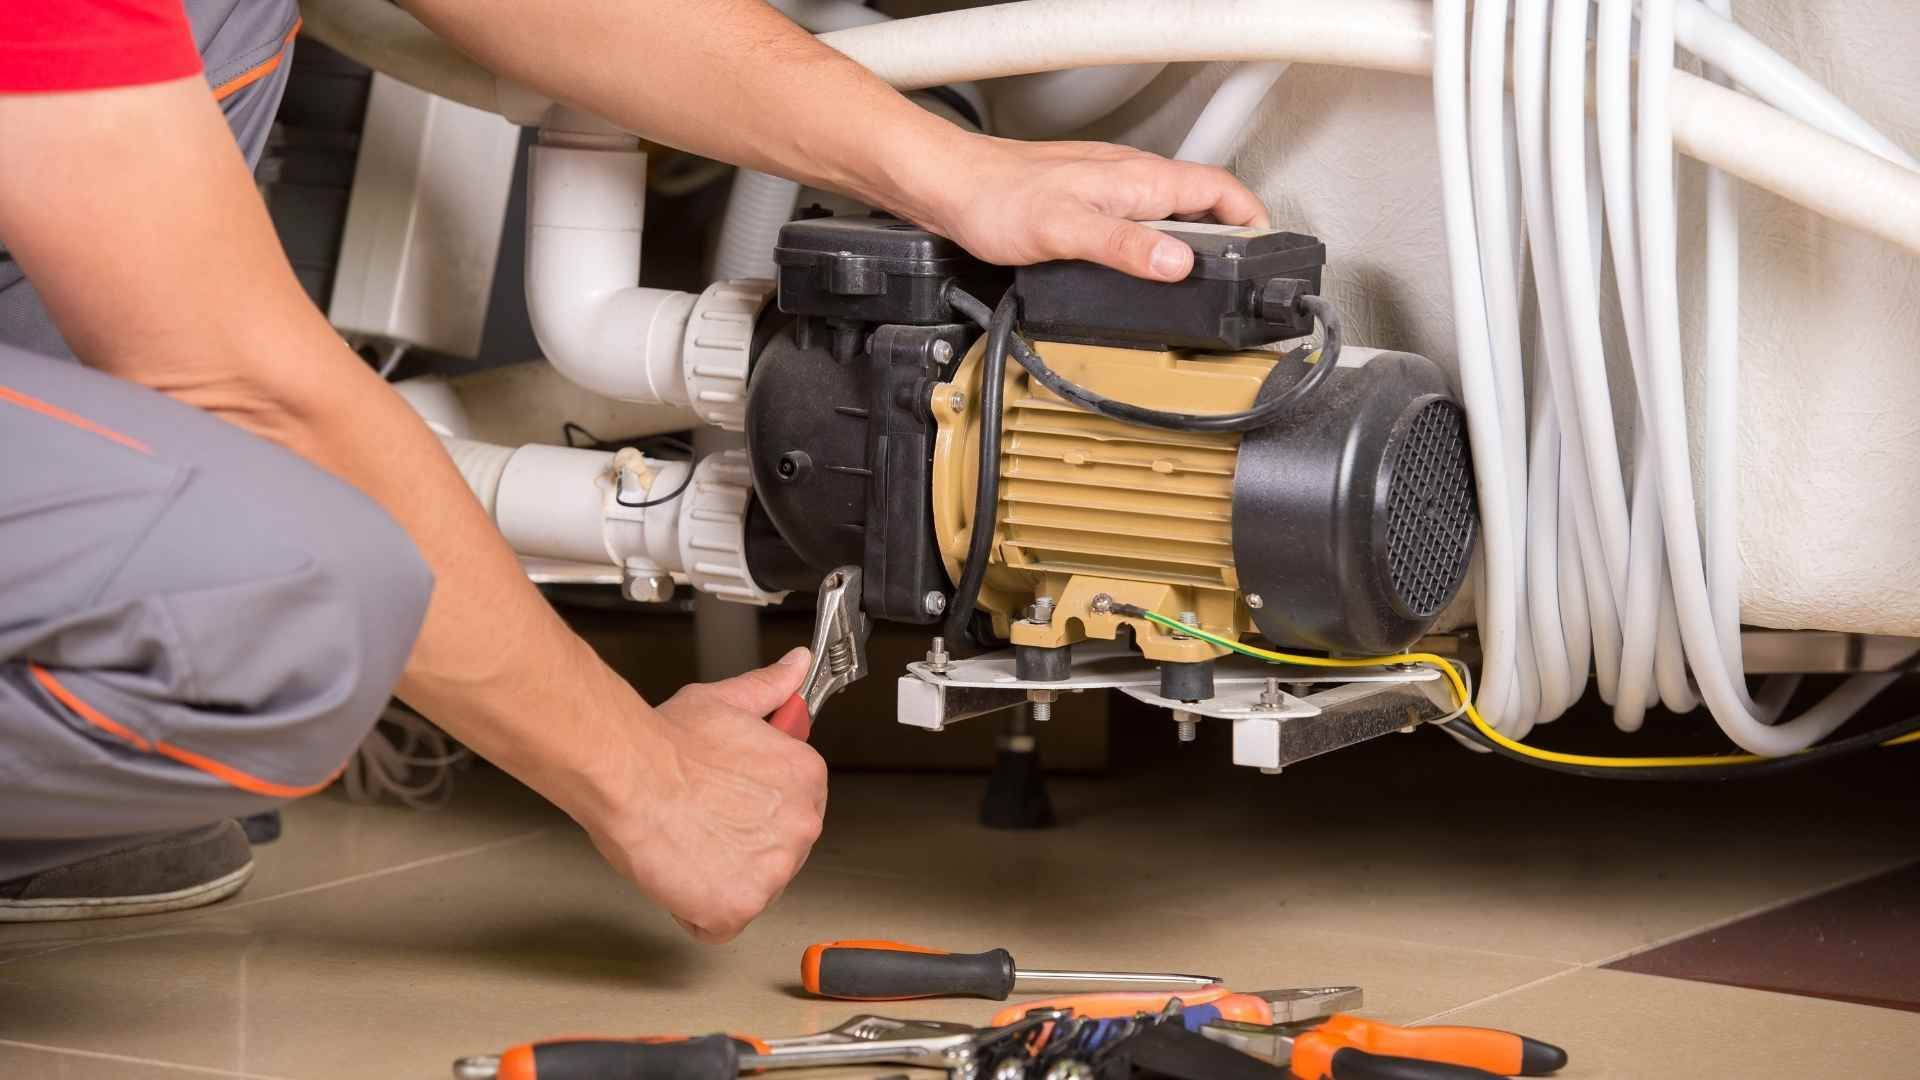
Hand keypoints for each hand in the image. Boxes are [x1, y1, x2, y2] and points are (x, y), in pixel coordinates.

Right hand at [578, 647, 827, 942]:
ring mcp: (773, 871)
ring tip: (685, 845)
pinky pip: (720, 924)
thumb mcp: (729, 701)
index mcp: (806, 777)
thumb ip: (770, 688)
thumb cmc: (668, 742)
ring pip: (751, 890)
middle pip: (776, 854)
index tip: (725, 804)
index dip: (753, 811)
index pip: (793, 811)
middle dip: (739, 846)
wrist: (627, 772)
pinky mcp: (738, 908)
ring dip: (718, 878)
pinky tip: (677, 876)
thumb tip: (796, 666)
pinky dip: (694, 910)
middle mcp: (801, 826)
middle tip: (698, 824)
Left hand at [914, 133, 1270, 281]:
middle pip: (1200, 204)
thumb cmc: (997, 200)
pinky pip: (1137, 225)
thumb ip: (1125, 247)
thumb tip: (1179, 265)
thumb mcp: (1067, 231)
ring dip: (1188, 244)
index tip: (1265, 254)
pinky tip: (1139, 272)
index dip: (1252, 221)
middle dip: (1227, 238)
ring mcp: (1109, 191)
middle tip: (1235, 280)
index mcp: (1140, 180)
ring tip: (1196, 284)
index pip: (1220, 190)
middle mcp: (1130, 180)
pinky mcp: (1087, 206)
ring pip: (1169, 214)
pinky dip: (1152, 248)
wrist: (949, 188)